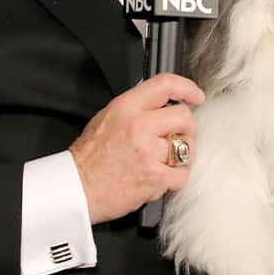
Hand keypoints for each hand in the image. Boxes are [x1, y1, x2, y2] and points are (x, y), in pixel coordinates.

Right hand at [69, 73, 204, 223]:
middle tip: (175, 136)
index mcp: (126, 108)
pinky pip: (183, 174)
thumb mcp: (106, 117)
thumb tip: (163, 105)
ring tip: (164, 159)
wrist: (77, 189)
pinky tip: (161, 176)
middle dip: (185, 128)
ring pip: (187, 146)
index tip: (196, 96)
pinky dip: (176, 177)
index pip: (165, 85)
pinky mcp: (156, 177)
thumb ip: (136, 108)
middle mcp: (139, 126)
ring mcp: (149, 152)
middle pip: (184, 117)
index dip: (187, 88)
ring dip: (182, 154)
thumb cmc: (89, 157)